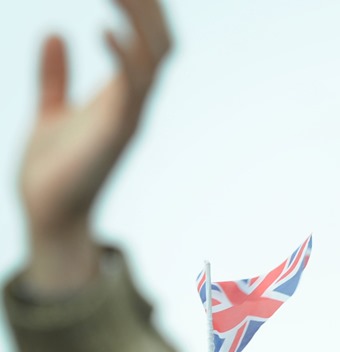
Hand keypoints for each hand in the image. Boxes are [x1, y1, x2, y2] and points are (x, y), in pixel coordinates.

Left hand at [20, 0, 170, 292]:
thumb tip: (54, 33)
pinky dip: (122, 56)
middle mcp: (135, 103)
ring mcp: (130, 117)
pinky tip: (102, 29)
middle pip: (161, 44)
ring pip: (153, 60)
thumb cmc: (52, 169)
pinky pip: (131, 89)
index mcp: (123, 97)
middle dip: (151, 9)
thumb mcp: (49, 109)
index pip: (149, 43)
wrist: (48, 213)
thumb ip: (54, 74)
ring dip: (140, 22)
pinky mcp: (117, 132)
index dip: (145, 11)